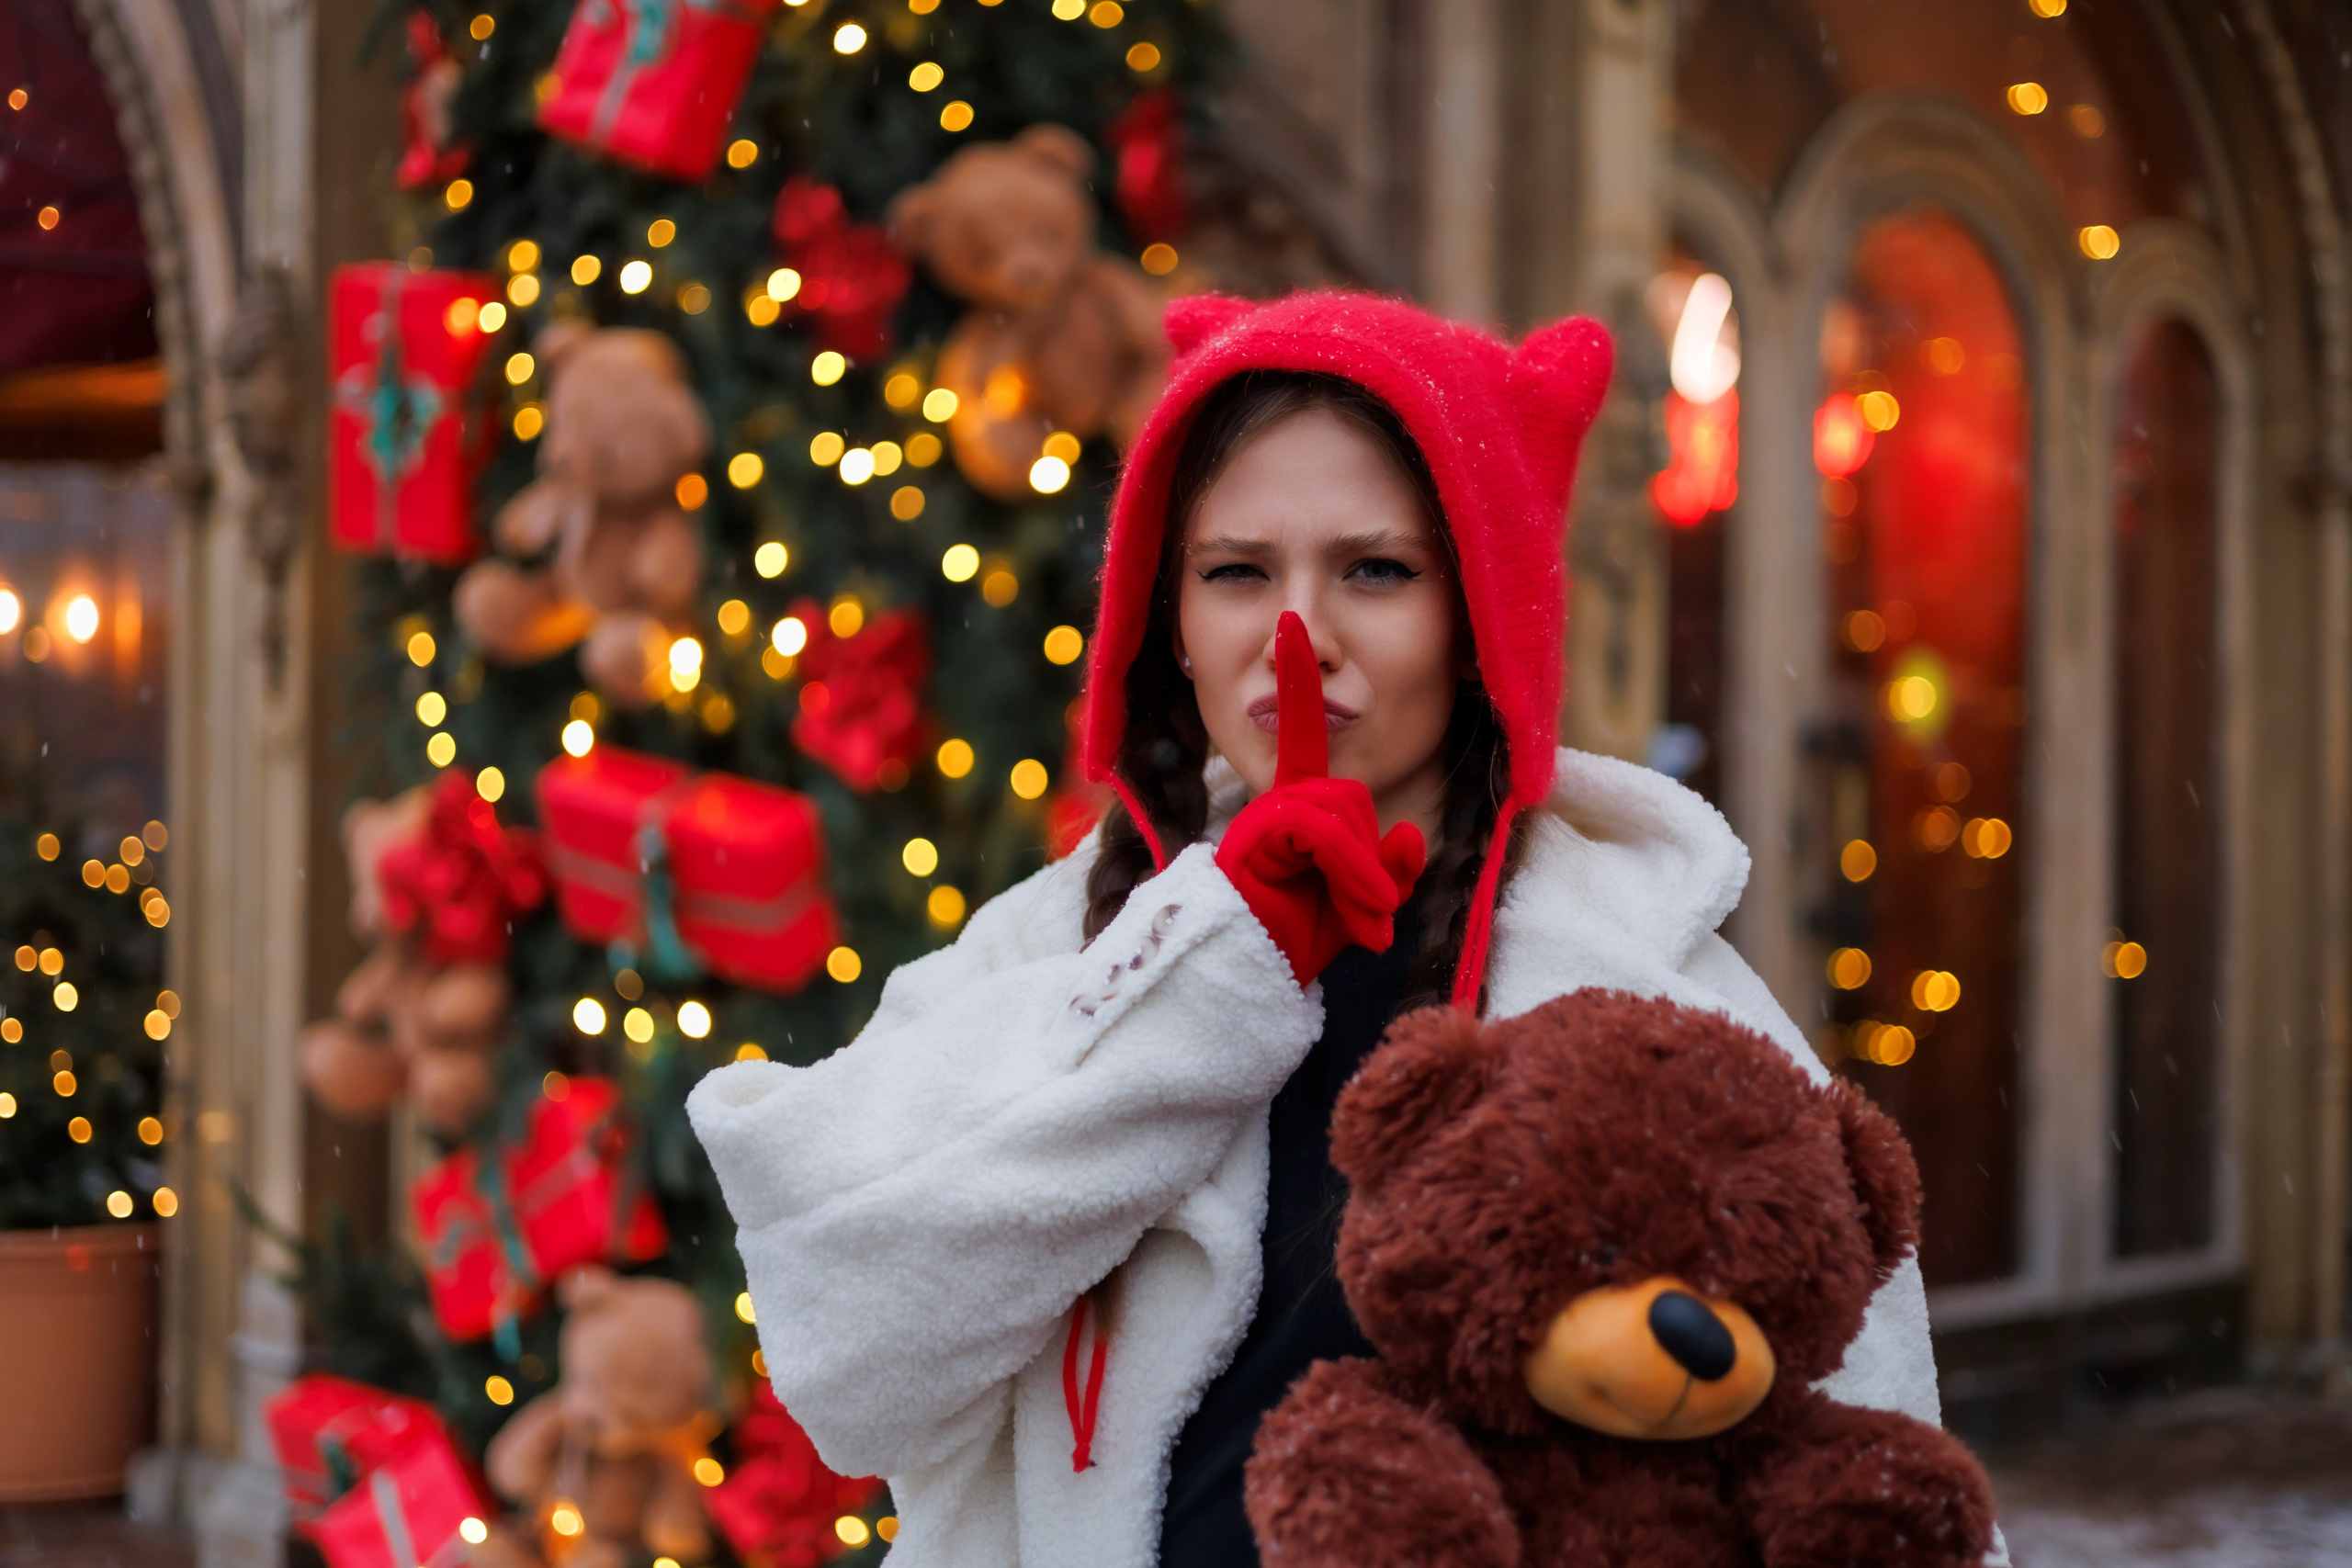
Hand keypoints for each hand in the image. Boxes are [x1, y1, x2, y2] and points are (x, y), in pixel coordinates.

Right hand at [1216, 614, 1425, 984]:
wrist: (1243, 983)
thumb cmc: (1297, 943)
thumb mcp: (1359, 906)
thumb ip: (1389, 872)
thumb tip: (1411, 838)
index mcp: (1294, 809)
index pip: (1301, 737)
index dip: (1296, 682)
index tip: (1291, 624)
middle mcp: (1274, 803)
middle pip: (1349, 793)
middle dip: (1369, 859)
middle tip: (1367, 917)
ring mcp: (1261, 816)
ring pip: (1341, 809)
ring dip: (1363, 875)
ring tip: (1359, 923)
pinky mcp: (1256, 834)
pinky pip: (1324, 830)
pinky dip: (1352, 872)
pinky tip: (1358, 918)